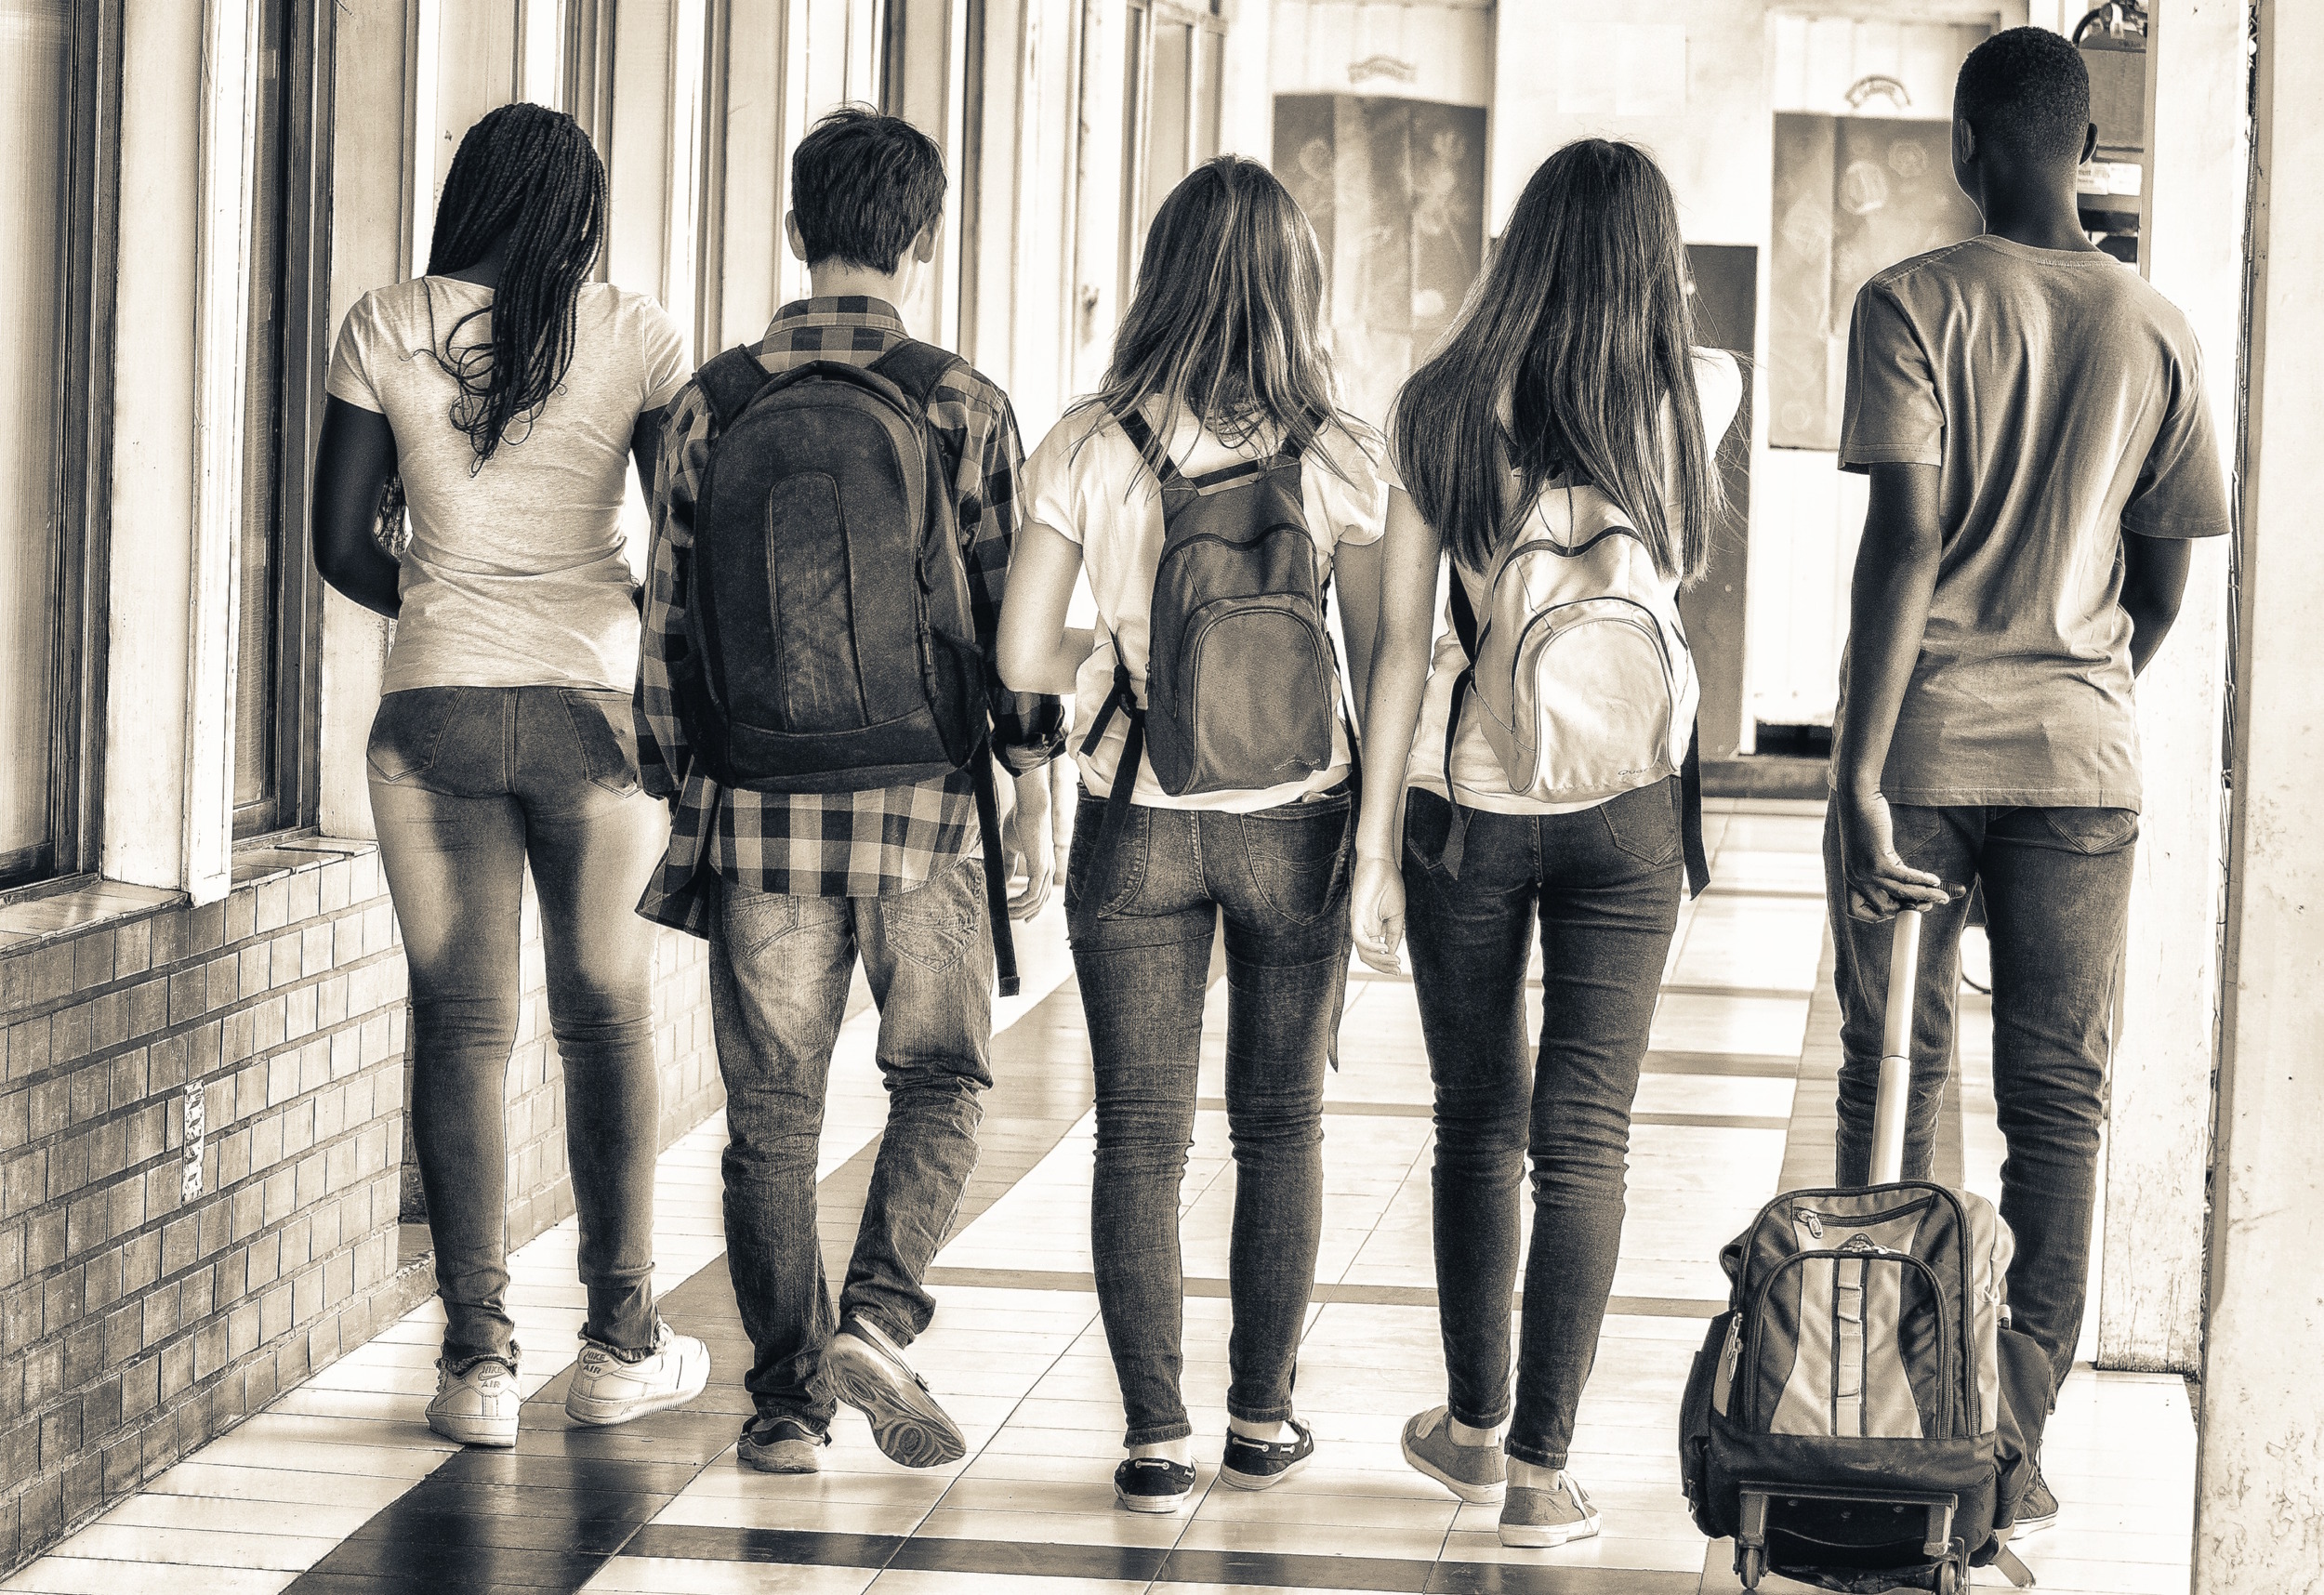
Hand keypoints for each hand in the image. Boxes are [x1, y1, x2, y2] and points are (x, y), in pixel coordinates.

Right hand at [1001, 766, 1053, 919]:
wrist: (1029, 807)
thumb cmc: (1019, 821)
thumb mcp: (1011, 846)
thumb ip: (1010, 863)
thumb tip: (1005, 880)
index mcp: (1044, 866)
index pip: (1041, 894)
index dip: (1032, 909)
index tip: (1021, 918)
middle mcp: (1048, 871)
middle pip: (1040, 902)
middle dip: (1025, 914)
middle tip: (1010, 918)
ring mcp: (1046, 870)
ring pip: (1036, 901)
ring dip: (1020, 910)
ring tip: (1006, 912)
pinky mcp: (1041, 868)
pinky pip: (1032, 894)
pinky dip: (1021, 902)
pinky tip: (1009, 904)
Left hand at [1349, 855, 1405, 973]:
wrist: (1381, 863)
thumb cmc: (1389, 884)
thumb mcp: (1397, 914)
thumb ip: (1394, 933)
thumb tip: (1393, 952)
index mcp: (1374, 928)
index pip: (1376, 953)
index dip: (1387, 965)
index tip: (1399, 970)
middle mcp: (1365, 928)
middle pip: (1368, 956)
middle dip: (1383, 967)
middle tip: (1397, 970)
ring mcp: (1360, 923)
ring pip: (1363, 952)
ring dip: (1379, 961)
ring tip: (1393, 961)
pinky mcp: (1356, 916)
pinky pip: (1360, 939)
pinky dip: (1372, 948)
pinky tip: (1385, 949)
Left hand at [1836, 789, 1952, 920]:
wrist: (1858, 800)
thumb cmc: (1865, 823)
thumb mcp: (1870, 853)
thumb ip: (1885, 871)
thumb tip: (1912, 888)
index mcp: (1849, 878)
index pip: (1856, 910)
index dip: (1877, 915)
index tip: (1897, 909)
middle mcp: (1855, 879)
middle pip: (1884, 908)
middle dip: (1909, 908)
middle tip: (1929, 903)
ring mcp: (1865, 872)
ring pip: (1901, 894)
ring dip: (1925, 896)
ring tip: (1942, 896)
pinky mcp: (1878, 862)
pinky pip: (1906, 878)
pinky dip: (1923, 880)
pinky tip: (1935, 880)